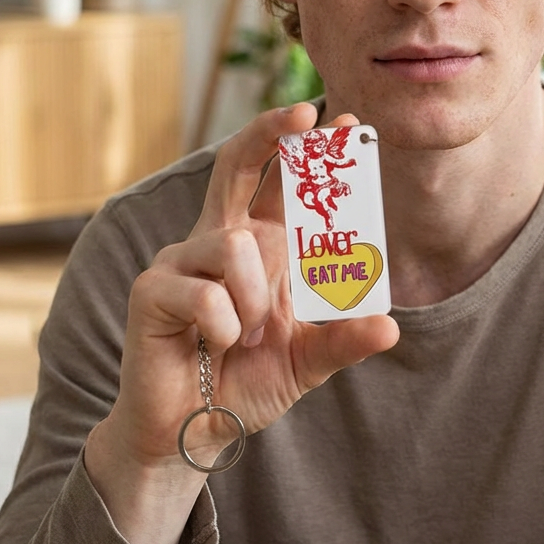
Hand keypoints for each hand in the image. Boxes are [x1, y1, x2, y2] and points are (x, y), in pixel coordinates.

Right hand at [84, 104, 398, 543]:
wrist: (195, 430)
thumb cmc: (247, 382)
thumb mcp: (308, 359)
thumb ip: (343, 339)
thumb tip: (391, 327)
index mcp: (258, 245)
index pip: (280, 181)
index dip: (306, 148)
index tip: (343, 120)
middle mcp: (219, 240)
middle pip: (235, 161)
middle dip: (269, 130)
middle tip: (305, 113)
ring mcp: (181, 260)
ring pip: (234, 247)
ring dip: (254, 298)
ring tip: (248, 333)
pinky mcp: (152, 290)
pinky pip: (206, 296)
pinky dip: (225, 328)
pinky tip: (214, 347)